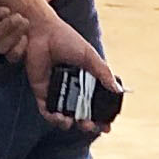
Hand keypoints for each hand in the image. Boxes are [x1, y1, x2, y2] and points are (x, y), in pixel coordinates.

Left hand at [0, 0, 116, 129]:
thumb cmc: (67, 39)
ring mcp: (56, 91)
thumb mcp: (89, 56)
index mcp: (86, 81)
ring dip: (68, 123)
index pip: (96, 104)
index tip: (107, 127)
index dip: (102, 117)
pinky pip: (46, 109)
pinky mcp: (41, 91)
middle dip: (86, 124)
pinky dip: (52, 117)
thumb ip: (103, 72)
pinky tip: (59, 117)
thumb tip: (117, 90)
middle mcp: (71, 88)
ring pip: (63, 115)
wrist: (43, 31)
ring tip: (71, 122)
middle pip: (81, 113)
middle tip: (89, 125)